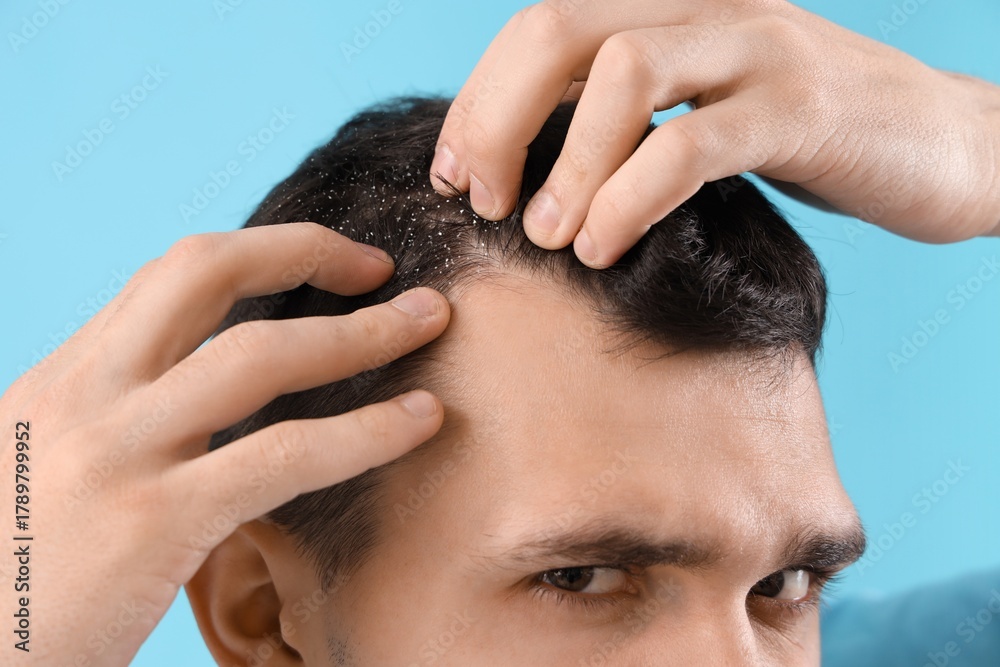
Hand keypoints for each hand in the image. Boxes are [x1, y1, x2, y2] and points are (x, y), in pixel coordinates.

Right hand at [0, 223, 449, 665]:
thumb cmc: (18, 571)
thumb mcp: (47, 464)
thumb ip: (119, 416)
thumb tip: (196, 394)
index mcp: (64, 375)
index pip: (169, 277)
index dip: (259, 252)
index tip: (323, 260)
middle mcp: (86, 393)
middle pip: (205, 270)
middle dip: (305, 250)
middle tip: (383, 266)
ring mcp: (118, 451)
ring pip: (260, 356)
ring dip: (362, 331)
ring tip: (432, 320)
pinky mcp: (155, 521)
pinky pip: (284, 456)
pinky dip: (366, 430)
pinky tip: (421, 419)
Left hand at [432, 0, 999, 267]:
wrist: (951, 145)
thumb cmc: (810, 143)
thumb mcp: (703, 115)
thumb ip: (628, 120)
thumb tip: (527, 166)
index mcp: (670, 10)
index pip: (540, 28)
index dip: (478, 100)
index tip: (453, 175)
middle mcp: (706, 9)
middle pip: (558, 30)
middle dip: (495, 121)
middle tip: (480, 202)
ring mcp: (758, 49)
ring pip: (621, 73)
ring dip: (564, 165)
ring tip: (543, 236)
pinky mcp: (801, 109)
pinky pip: (690, 142)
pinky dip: (628, 198)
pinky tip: (602, 248)